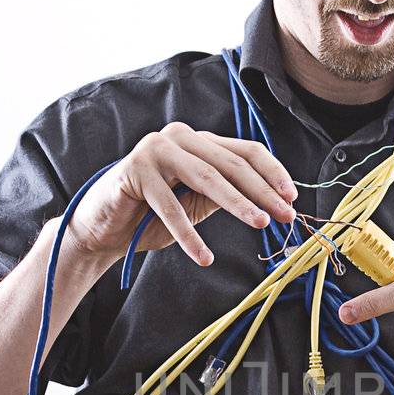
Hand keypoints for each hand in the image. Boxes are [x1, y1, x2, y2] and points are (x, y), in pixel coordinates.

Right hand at [64, 124, 297, 269]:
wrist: (102, 229)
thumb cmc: (151, 217)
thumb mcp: (196, 205)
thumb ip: (225, 195)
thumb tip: (270, 201)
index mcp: (198, 142)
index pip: (245, 152)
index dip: (272, 174)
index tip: (291, 200)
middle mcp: (179, 137)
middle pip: (232, 163)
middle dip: (263, 192)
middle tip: (285, 216)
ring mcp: (156, 149)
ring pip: (207, 178)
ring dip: (237, 204)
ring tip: (260, 225)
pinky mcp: (135, 170)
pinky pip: (169, 207)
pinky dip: (189, 235)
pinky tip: (204, 257)